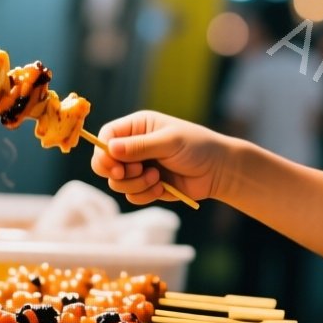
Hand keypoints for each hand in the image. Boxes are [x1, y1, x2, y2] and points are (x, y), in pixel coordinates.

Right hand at [90, 111, 223, 205]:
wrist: (218, 170)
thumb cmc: (197, 147)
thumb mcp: (169, 142)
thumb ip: (140, 146)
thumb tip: (110, 148)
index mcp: (138, 127)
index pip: (106, 137)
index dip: (104, 153)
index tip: (115, 167)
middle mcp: (134, 146)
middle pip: (104, 162)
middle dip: (117, 173)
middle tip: (136, 171)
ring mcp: (139, 167)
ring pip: (117, 182)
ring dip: (135, 184)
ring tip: (156, 178)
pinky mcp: (146, 185)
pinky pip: (131, 196)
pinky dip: (144, 195)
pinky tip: (162, 187)